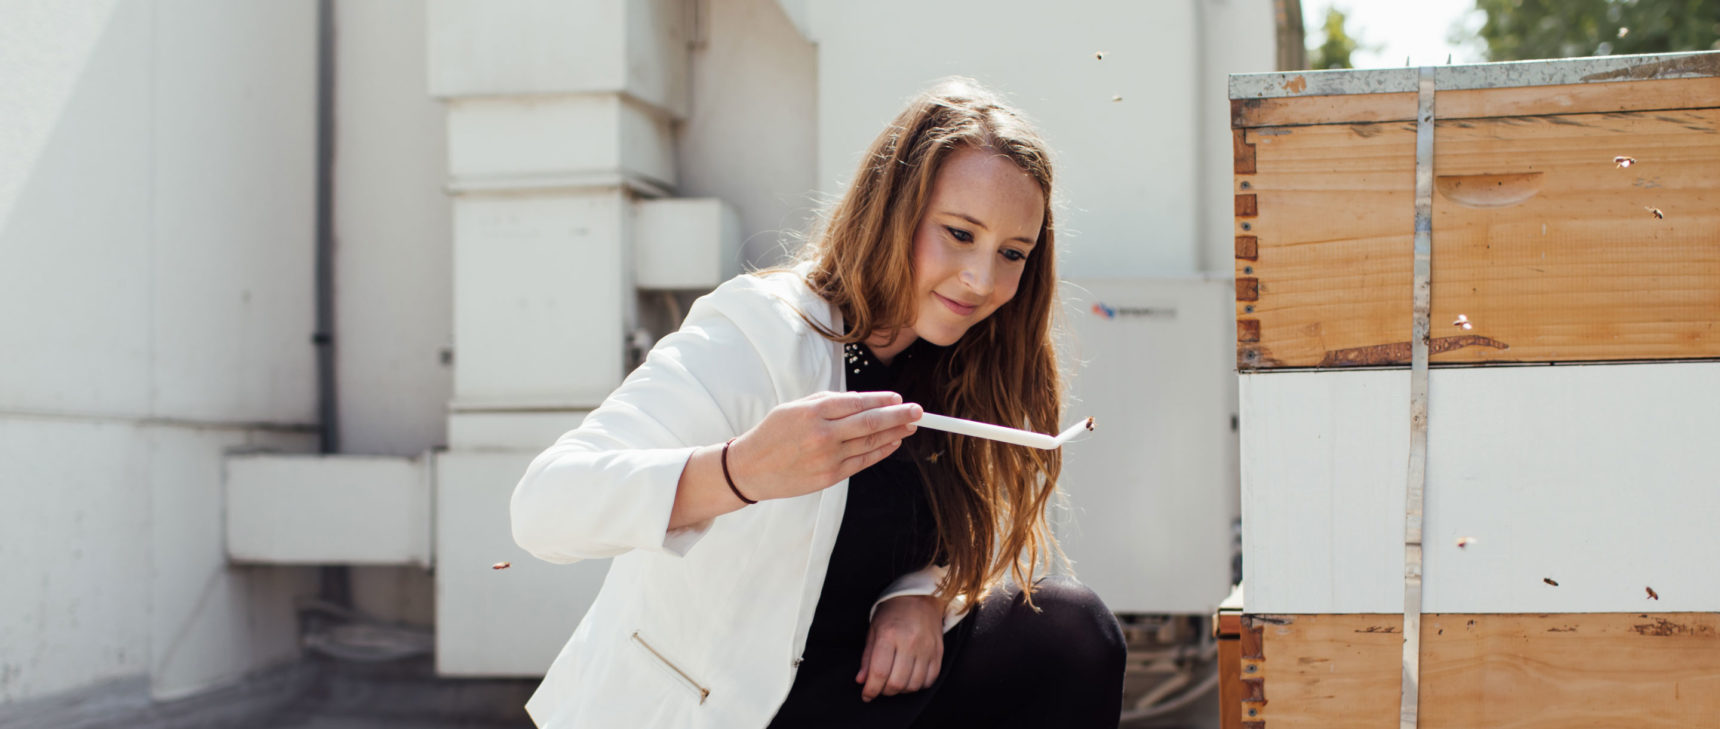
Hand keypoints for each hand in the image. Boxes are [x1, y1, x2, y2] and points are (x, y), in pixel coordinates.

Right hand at [727, 392, 920, 500]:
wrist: (751, 468)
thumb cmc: (772, 434)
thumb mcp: (793, 407)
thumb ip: (827, 401)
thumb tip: (861, 400)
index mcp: (813, 412)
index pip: (857, 403)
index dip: (882, 400)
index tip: (898, 398)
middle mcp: (823, 435)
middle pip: (870, 423)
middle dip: (898, 416)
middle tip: (918, 411)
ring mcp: (828, 458)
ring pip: (870, 443)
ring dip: (895, 433)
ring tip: (911, 426)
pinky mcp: (830, 476)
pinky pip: (862, 462)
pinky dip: (881, 452)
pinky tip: (893, 444)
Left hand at [856, 594, 943, 701]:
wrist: (920, 597)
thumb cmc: (893, 612)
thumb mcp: (874, 630)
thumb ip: (867, 657)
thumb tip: (862, 681)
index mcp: (889, 635)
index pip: (879, 672)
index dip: (871, 689)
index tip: (866, 695)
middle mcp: (909, 642)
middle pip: (896, 683)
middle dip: (884, 691)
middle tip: (880, 686)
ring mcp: (926, 648)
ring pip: (913, 685)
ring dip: (901, 689)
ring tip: (895, 681)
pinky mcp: (938, 653)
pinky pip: (929, 680)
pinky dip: (918, 685)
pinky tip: (910, 678)